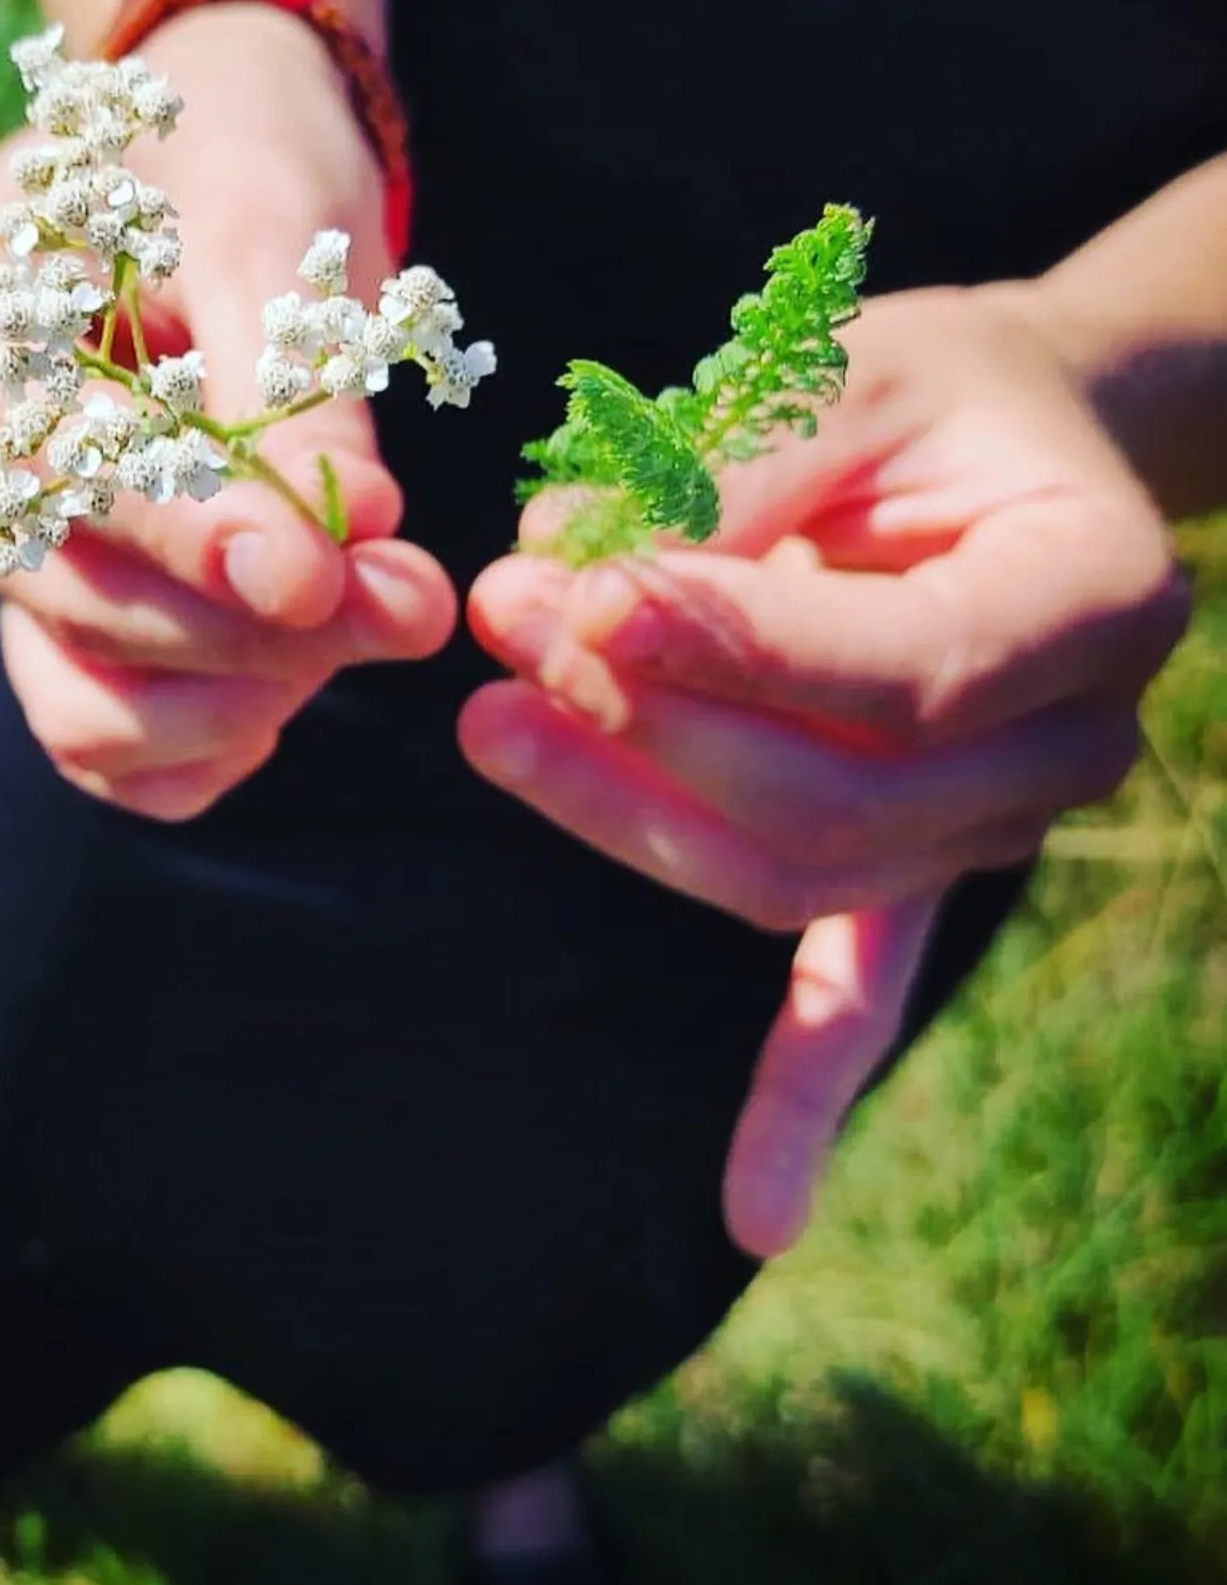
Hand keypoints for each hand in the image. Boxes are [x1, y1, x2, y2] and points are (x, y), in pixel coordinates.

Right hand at [0, 5, 456, 818]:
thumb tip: (352, 533)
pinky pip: (100, 741)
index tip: (319, 580)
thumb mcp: (270, 224)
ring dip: (240, 689)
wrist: (228, 158)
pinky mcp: (46, 621)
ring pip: (81, 691)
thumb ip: (294, 382)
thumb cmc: (239, 155)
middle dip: (251, 619)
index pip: (48, 457)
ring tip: (378, 620)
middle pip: (66, 590)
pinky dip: (202, 744)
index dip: (186, 529)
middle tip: (415, 603)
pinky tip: (291, 689)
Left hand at [459, 283, 1190, 1256]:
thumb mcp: (846, 370)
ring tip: (494, 717)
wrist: (1016, 445)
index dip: (727, 642)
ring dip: (630, 811)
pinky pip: (862, 987)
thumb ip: (727, 469)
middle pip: (836, 798)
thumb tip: (561, 572)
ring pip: (797, 876)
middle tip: (502, 615)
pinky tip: (754, 1214)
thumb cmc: (927, 394)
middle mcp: (1070, 741)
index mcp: (1090, 597)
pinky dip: (801, 1095)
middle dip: (645, 719)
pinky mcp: (921, 866)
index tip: (574, 586)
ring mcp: (999, 827)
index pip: (899, 670)